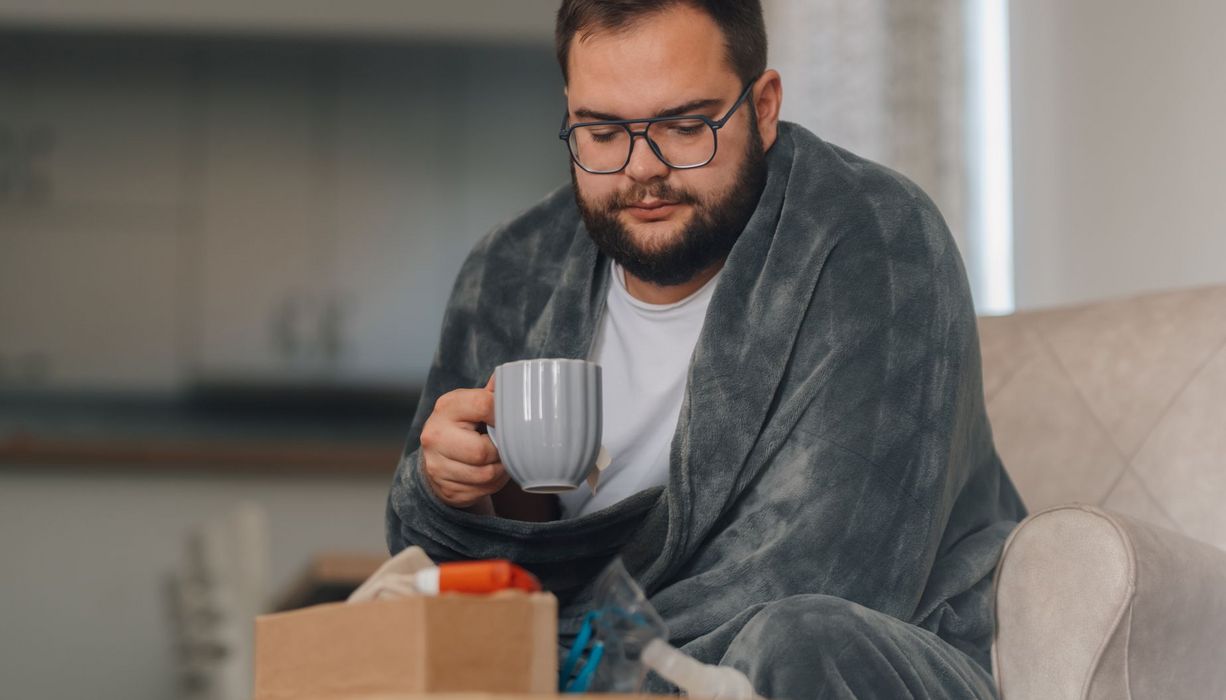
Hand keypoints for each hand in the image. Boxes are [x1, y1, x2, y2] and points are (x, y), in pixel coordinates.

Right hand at [419, 375, 508, 510]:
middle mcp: (435, 435)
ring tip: (500, 459)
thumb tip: (516, 376)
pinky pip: (483, 490)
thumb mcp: (472, 404)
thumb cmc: (464, 426)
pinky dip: (494, 483)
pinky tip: (491, 472)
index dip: (504, 414)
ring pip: (485, 474)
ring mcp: (437, 466)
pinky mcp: (447, 489)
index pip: (483, 405)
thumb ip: (492, 393)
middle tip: (504, 446)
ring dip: (500, 469)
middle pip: (482, 451)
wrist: (438, 458)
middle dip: (500, 451)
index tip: (512, 419)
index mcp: (446, 407)